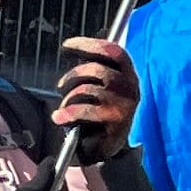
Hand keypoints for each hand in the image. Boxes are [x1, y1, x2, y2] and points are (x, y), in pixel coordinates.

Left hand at [51, 37, 138, 151]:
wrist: (106, 145)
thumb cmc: (99, 111)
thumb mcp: (99, 86)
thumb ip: (92, 67)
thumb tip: (74, 47)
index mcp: (128, 74)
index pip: (113, 52)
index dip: (89, 45)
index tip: (66, 46)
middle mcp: (131, 87)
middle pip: (97, 69)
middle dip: (73, 75)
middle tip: (61, 85)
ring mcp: (125, 105)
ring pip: (88, 89)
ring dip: (69, 98)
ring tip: (65, 107)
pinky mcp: (116, 121)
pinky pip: (84, 109)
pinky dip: (67, 113)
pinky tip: (59, 117)